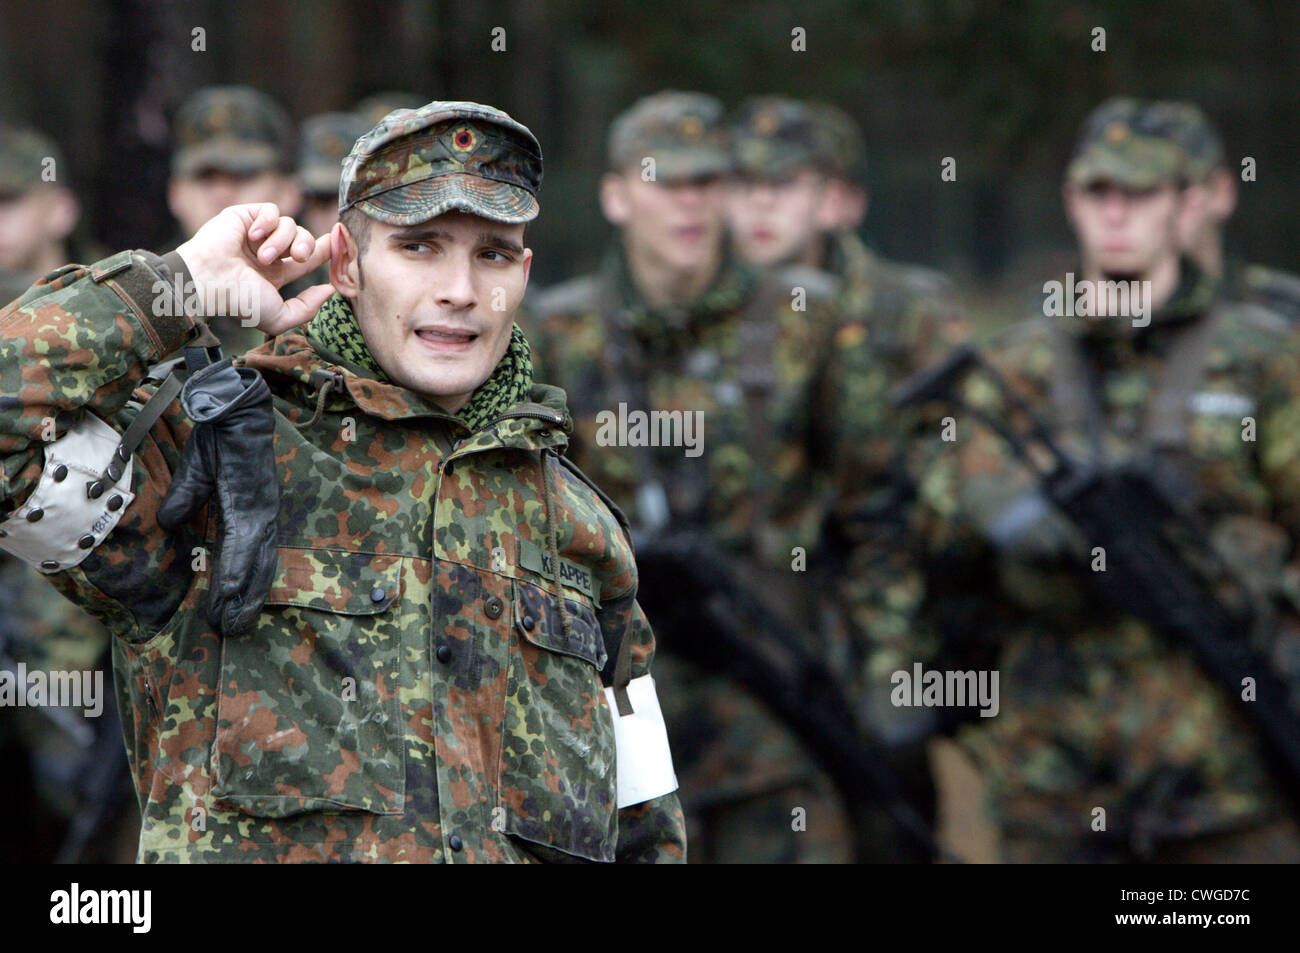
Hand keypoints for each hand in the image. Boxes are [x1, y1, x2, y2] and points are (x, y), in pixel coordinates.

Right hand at [156, 359, 279, 635]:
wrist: (230, 411)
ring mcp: (261, 512)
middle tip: (234, 629)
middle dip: (247, 599)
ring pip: (255, 562)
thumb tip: (170, 522)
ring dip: (244, 593)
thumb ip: (186, 501)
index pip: (249, 557)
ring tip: (232, 622)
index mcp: (252, 512)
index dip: (242, 584)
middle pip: (258, 567)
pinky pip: (245, 543)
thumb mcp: (196, 477)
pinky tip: (230, 591)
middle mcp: (263, 517)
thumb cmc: (218, 440)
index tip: (230, 612)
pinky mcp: (253, 505)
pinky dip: (238, 568)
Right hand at [175, 203, 334, 335]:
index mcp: (275, 274)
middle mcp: (267, 252)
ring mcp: (255, 234)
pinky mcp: (244, 216)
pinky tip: (254, 236)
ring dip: (282, 241)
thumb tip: (329, 290)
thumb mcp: (279, 316)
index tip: (337, 244)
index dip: (325, 250)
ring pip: (290, 225)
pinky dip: (268, 222)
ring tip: (264, 256)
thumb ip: (307, 308)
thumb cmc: (239, 301)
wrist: (210, 280)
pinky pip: (271, 210)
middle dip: (308, 246)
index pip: (308, 258)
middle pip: (304, 239)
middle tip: (299, 256)